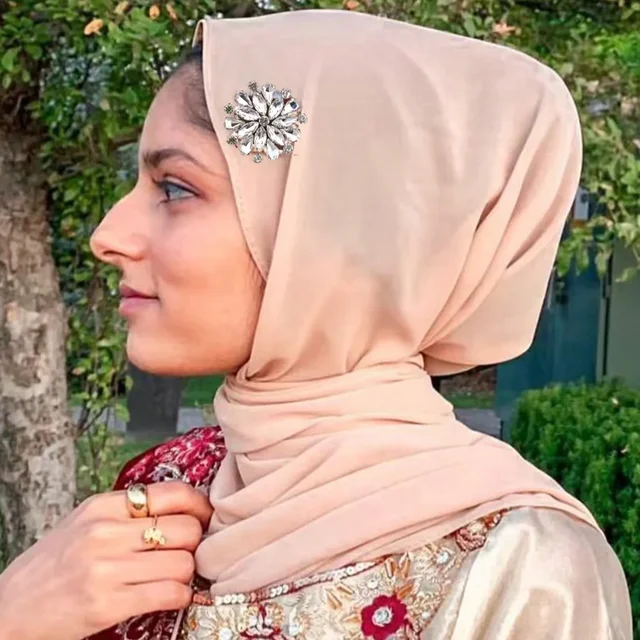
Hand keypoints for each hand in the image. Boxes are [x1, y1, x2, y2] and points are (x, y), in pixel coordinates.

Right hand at [0, 482, 212, 639]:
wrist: (7, 611)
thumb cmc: (52, 566)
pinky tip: (170, 596)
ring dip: (187, 574)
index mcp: (102, 506)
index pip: (172, 493)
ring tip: (174, 577)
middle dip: (195, 543)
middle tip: (187, 552)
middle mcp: (105, 532)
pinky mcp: (107, 603)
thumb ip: (128, 513)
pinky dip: (180, 596)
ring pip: (183, 562)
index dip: (199, 506)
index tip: (205, 517)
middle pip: (186, 529)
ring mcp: (105, 568)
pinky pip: (169, 593)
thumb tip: (183, 509)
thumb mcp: (84, 523)